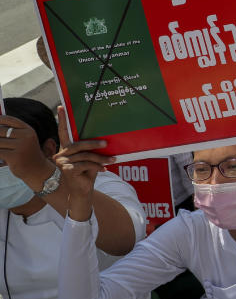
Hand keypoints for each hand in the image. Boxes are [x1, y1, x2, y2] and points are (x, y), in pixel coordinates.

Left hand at [0, 115, 52, 183]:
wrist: (37, 170)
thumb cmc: (26, 154)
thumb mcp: (24, 140)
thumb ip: (12, 132)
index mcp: (28, 130)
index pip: (9, 120)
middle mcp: (26, 136)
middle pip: (0, 131)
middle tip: (1, 143)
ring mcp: (21, 146)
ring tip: (2, 149)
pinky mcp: (15, 156)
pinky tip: (1, 158)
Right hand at [53, 106, 113, 220]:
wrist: (82, 192)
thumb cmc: (87, 174)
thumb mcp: (90, 159)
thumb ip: (90, 150)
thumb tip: (104, 141)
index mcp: (65, 149)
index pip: (63, 132)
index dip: (62, 120)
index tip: (61, 106)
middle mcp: (61, 154)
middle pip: (78, 144)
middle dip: (93, 144)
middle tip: (106, 144)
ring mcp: (62, 163)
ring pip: (85, 156)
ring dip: (100, 159)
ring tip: (112, 161)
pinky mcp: (68, 170)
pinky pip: (86, 164)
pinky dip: (97, 167)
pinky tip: (103, 171)